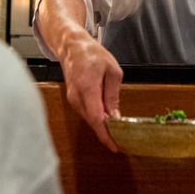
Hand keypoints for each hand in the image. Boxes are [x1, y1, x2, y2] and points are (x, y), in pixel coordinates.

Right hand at [58, 32, 123, 151]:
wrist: (72, 46)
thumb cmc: (93, 54)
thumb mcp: (112, 71)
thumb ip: (113, 95)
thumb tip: (115, 116)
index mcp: (87, 88)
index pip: (96, 119)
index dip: (106, 135)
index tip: (115, 146)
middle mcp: (76, 97)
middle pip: (92, 122)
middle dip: (107, 133)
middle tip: (122, 139)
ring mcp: (72, 99)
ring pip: (89, 118)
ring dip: (102, 125)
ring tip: (118, 130)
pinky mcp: (72, 99)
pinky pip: (86, 112)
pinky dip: (96, 117)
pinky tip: (107, 118)